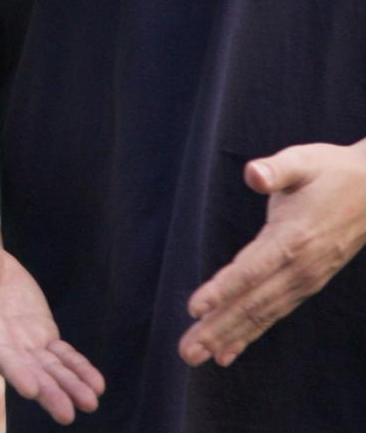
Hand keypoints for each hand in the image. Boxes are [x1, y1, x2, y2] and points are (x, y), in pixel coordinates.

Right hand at [0, 226, 103, 424]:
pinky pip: (61, 355)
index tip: (30, 388)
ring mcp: (19, 341)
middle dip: (47, 390)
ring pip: (47, 368)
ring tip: (90, 403)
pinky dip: (78, 369)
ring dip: (68, 385)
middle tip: (66, 412)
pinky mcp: (38, 334)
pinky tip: (95, 384)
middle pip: (24, 368)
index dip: (13, 368)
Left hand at [181, 141, 365, 367]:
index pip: (252, 269)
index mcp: (294, 238)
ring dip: (228, 336)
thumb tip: (254, 173)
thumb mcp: (303, 161)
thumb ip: (276, 169)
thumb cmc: (331, 172)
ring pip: (261, 313)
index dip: (222, 290)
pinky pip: (273, 313)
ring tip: (197, 356)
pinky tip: (227, 352)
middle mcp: (300, 267)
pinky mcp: (306, 284)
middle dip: (218, 327)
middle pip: (252, 302)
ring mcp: (305, 280)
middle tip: (187, 351)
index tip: (194, 308)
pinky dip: (249, 333)